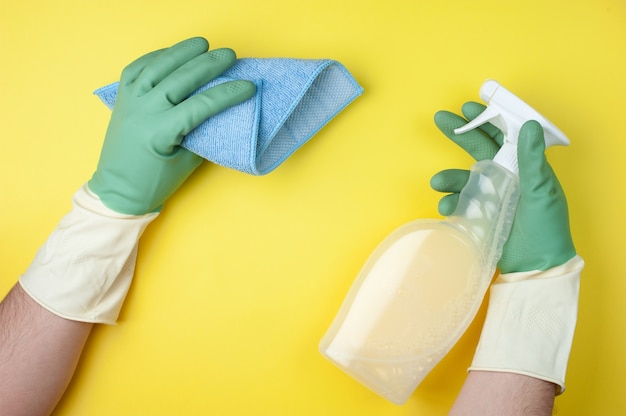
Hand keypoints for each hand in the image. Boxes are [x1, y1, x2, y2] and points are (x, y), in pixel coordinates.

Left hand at [88, 37, 255, 214]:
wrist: (117, 192)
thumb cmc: (153, 183)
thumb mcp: (185, 164)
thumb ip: (202, 136)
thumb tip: (220, 115)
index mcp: (160, 131)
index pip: (201, 105)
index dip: (228, 94)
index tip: (248, 86)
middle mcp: (143, 111)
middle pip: (181, 78)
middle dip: (208, 65)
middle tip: (230, 55)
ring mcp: (130, 102)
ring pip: (158, 67)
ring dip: (182, 52)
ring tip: (203, 44)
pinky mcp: (122, 99)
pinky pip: (137, 69)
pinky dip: (155, 57)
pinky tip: (171, 53)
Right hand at [430, 102, 575, 272]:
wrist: (536, 267)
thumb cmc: (546, 228)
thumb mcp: (541, 191)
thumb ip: (532, 159)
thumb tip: (527, 124)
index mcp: (523, 167)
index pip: (504, 136)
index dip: (487, 120)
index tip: (470, 107)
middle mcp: (505, 177)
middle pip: (478, 149)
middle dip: (459, 133)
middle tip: (440, 118)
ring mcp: (489, 196)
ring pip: (463, 177)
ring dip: (449, 177)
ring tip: (437, 182)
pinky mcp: (477, 215)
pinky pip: (458, 203)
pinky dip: (448, 203)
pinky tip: (446, 208)